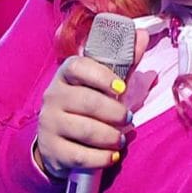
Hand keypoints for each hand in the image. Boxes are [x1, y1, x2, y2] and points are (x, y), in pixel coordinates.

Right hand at [35, 29, 148, 176]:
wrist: (57, 139)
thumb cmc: (87, 103)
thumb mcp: (104, 82)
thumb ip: (124, 60)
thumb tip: (142, 34)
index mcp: (66, 74)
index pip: (78, 67)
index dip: (101, 76)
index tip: (121, 88)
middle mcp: (53, 96)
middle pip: (87, 101)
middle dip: (114, 112)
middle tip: (129, 118)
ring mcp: (49, 123)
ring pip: (85, 130)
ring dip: (110, 136)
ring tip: (121, 139)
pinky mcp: (51, 150)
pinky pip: (80, 155)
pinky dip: (101, 157)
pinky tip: (112, 155)